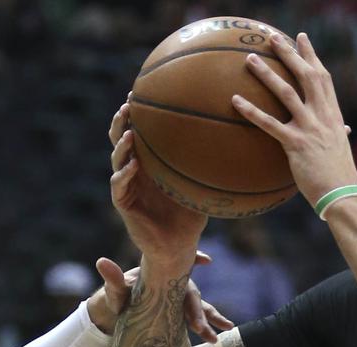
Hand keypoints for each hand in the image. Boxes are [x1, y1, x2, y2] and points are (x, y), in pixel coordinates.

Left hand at [87, 254, 233, 339]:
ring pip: (200, 306)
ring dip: (212, 318)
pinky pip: (197, 318)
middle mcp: (176, 285)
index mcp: (163, 274)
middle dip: (199, 311)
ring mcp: (180, 300)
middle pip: (192, 295)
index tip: (205, 259)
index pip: (180, 268)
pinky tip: (218, 334)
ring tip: (228, 328)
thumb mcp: (115, 290)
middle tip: (200, 328)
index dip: (192, 261)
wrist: (121, 313)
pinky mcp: (181, 314)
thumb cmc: (118, 297)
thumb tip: (101, 261)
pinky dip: (208, 324)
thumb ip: (113, 278)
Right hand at [109, 98, 207, 270]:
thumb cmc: (190, 216)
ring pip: (116, 159)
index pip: (139, 131)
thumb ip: (210, 164)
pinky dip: (124, 174)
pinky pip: (119, 185)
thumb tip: (239, 141)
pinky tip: (132, 165)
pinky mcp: (123, 203)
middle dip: (122, 120)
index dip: (138, 112)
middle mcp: (134, 170)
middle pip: (120, 138)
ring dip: (121, 144)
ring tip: (129, 132)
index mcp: (149, 162)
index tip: (142, 89)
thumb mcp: (201, 185)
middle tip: (130, 102)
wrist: (177, 247)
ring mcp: (126, 185)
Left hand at [231, 33, 356, 208]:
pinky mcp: (295, 145)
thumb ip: (339, 134)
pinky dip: (251, 111)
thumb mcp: (341, 148)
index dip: (312, 56)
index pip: (323, 78)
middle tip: (273, 38)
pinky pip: (269, 124)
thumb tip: (345, 129)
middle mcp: (323, 116)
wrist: (343, 195)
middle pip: (306, 76)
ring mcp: (310, 128)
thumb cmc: (340, 175)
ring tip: (250, 59)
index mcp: (333, 115)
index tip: (301, 39)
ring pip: (286, 93)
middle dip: (290, 54)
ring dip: (267, 74)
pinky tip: (235, 100)